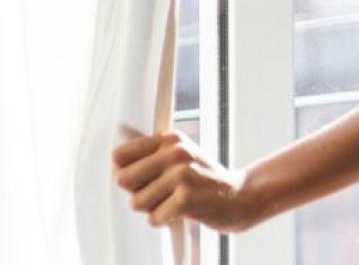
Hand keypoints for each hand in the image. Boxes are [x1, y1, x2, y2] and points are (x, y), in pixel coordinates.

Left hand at [111, 127, 262, 233]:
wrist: (242, 196)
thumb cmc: (206, 180)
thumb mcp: (180, 157)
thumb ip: (149, 154)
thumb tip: (117, 146)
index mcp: (171, 139)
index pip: (120, 155)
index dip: (126, 171)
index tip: (142, 178)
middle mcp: (176, 151)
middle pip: (123, 179)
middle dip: (138, 192)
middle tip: (160, 192)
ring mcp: (181, 174)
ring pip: (136, 202)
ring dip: (153, 208)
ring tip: (174, 201)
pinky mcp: (186, 198)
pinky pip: (154, 218)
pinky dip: (165, 220)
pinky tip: (182, 211)